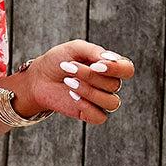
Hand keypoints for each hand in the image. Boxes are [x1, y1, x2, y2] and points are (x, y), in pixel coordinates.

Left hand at [18, 40, 134, 123]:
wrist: (39, 78)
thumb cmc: (58, 60)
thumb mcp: (75, 48)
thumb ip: (94, 51)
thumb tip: (111, 59)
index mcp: (110, 67)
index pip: (127, 70)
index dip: (116, 69)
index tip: (96, 64)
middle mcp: (109, 84)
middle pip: (115, 85)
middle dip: (90, 76)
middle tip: (69, 67)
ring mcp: (100, 101)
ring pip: (111, 102)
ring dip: (88, 91)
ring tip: (68, 81)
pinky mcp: (89, 114)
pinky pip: (100, 117)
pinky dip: (87, 106)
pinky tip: (72, 97)